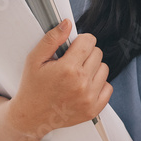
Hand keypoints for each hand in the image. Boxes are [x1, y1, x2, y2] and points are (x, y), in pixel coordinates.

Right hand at [7, 19, 111, 139]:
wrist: (32, 116)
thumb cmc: (33, 87)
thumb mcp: (35, 59)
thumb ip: (52, 39)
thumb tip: (67, 24)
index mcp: (68, 69)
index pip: (89, 41)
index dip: (80, 41)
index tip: (72, 48)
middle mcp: (81, 84)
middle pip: (97, 53)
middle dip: (85, 54)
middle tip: (71, 63)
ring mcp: (89, 98)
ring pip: (104, 69)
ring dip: (92, 69)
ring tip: (76, 75)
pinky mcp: (93, 110)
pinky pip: (108, 88)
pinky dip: (98, 85)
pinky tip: (84, 86)